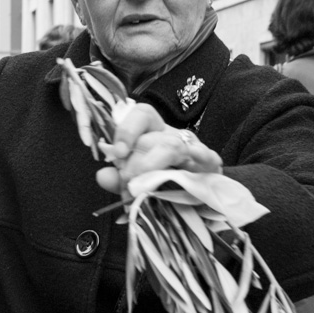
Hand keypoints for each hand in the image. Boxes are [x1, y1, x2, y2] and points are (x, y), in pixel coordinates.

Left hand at [96, 104, 222, 195]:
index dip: (127, 130)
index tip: (118, 154)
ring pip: (171, 147)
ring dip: (152, 169)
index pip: (141, 114)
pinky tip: (193, 165)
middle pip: (152, 138)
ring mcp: (193, 147)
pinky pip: (206, 156)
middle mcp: (172, 136)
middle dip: (135, 165)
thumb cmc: (163, 185)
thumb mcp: (136, 182)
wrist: (198, 198)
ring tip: (144, 190)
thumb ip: (117, 180)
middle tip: (129, 186)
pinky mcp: (210, 163)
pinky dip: (199, 159)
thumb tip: (102, 176)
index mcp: (152, 134)